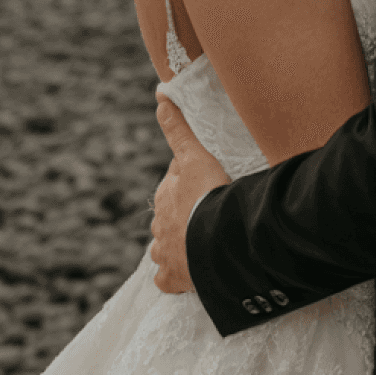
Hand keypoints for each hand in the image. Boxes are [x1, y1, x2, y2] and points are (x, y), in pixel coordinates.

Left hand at [150, 95, 229, 293]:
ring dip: (177, 246)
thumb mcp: (195, 155)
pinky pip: (167, 280)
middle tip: (207, 216)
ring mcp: (165, 254)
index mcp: (164, 196)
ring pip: (163, 249)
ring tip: (198, 245)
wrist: (216, 240)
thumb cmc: (208, 196)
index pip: (173, 186)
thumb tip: (160, 95)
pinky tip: (187, 273)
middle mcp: (159, 226)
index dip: (189, 184)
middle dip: (181, 217)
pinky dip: (174, 277)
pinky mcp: (173, 279)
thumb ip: (178, 129)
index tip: (208, 185)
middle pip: (168, 219)